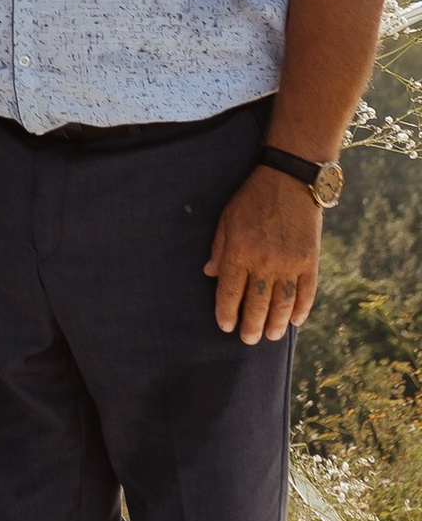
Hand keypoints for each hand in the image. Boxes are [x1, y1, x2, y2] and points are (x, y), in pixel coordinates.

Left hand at [206, 164, 323, 342]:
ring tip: (271, 336)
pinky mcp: (310, 260)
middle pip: (257, 303)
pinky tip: (297, 320)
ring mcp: (290, 262)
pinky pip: (307, 291)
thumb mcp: (227, 218)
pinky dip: (302, 308)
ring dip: (277, 323)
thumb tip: (210, 274)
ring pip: (283, 303)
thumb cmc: (252, 198)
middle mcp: (265, 261)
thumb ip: (219, 248)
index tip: (225, 326)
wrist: (290, 180)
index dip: (227, 311)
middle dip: (252, 325)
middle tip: (248, 340)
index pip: (231, 291)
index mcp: (240, 250)